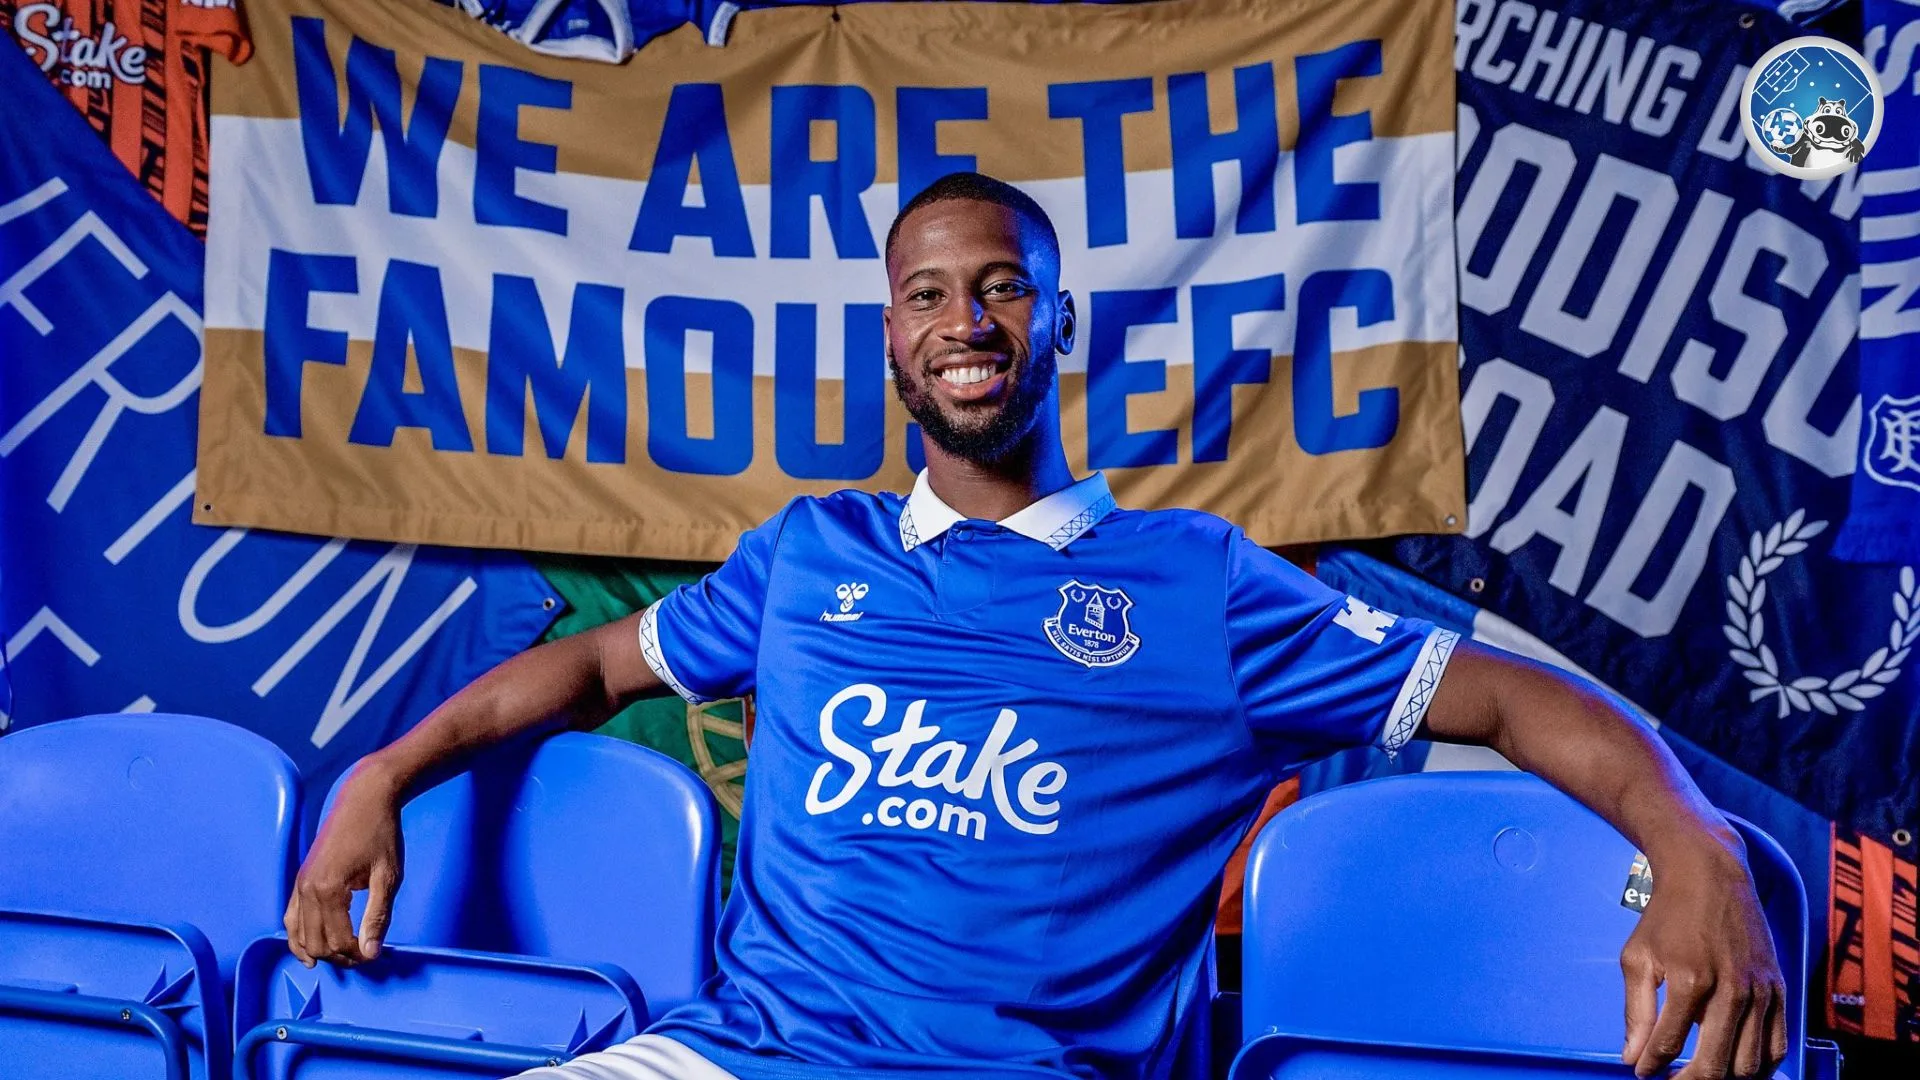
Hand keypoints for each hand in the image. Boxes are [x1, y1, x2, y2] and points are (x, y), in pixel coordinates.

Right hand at [284, 761, 404, 967]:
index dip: (357, 954)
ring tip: (345, 956)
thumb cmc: (381, 834)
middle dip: (339, 956)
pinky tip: (312, 951)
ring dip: (321, 950)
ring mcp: (299, 884)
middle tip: (364, 955)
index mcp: (328, 890)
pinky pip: (291, 918)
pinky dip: (300, 937)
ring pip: (299, 935)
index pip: (337, 941)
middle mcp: (306, 890)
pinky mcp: (299, 879)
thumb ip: (377, 916)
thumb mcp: (388, 877)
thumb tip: (371, 953)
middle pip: (315, 943)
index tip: (376, 954)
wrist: (364, 799)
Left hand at [1620, 838, 1787, 1078]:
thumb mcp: (1637, 958)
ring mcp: (1760, 991)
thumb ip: (1635, 1012)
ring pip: (1749, 1064)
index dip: (1651, 1067)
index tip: (1641, 1073)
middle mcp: (1731, 990)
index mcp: (1690, 981)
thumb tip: (1633, 1058)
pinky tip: (1735, 1066)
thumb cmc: (1665, 917)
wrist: (1709, 876)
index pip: (1669, 1046)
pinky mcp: (1779, 989)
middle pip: (1715, 1065)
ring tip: (1700, 1074)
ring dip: (1724, 1078)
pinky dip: (1758, 1066)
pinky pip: (1777, 1045)